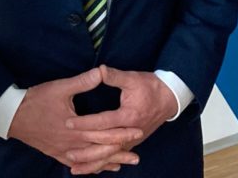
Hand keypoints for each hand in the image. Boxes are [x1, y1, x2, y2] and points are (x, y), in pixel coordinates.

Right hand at [7, 68, 143, 173]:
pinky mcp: (57, 154)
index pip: (105, 132)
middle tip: (137, 155)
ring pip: (90, 160)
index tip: (138, 131)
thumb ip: (83, 82)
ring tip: (124, 164)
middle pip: (101, 150)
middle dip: (120, 151)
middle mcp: (73, 143)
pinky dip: (90, 167)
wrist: (14, 116)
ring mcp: (64, 151)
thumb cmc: (37, 100)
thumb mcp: (61, 88)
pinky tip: (99, 169)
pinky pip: (77, 164)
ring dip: (108, 162)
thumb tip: (101, 72)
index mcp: (76, 127)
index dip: (122, 132)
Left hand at [63, 66, 178, 170]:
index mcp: (128, 116)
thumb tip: (99, 69)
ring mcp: (132, 141)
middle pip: (105, 146)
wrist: (169, 99)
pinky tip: (91, 169)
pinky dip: (103, 164)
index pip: (103, 122)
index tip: (68, 122)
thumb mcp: (133, 78)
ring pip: (110, 156)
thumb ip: (115, 76)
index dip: (85, 122)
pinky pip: (115, 156)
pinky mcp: (132, 143)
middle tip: (67, 153)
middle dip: (86, 151)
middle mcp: (130, 133)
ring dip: (93, 163)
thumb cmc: (150, 87)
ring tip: (75, 169)